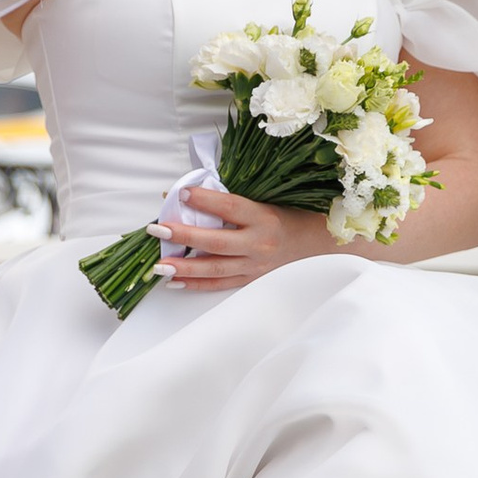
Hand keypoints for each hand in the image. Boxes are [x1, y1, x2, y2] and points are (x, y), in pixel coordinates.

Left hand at [150, 186, 335, 289]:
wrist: (320, 248)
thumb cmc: (291, 219)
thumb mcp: (269, 202)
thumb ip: (235, 201)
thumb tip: (193, 194)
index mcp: (265, 217)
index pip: (230, 206)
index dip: (205, 199)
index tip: (182, 193)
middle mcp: (260, 244)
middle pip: (216, 241)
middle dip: (183, 235)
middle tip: (157, 229)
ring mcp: (255, 266)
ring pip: (214, 268)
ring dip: (184, 267)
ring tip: (159, 265)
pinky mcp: (252, 281)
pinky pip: (220, 284)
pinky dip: (196, 284)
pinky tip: (174, 282)